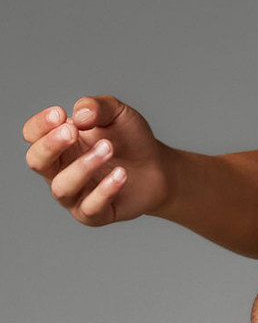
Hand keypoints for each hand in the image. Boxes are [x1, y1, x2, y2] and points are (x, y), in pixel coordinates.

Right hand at [21, 96, 169, 227]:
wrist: (160, 168)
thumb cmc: (131, 139)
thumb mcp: (117, 113)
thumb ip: (96, 107)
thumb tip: (80, 115)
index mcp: (58, 144)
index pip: (32, 135)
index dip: (41, 125)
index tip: (61, 113)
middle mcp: (60, 170)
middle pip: (36, 161)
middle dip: (51, 145)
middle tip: (73, 131)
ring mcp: (76, 195)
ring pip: (62, 187)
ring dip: (83, 166)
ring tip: (108, 148)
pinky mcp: (95, 215)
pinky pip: (90, 208)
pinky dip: (104, 191)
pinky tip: (121, 173)